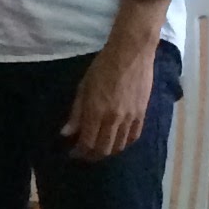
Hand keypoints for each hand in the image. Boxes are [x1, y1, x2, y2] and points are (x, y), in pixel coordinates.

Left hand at [61, 35, 158, 160]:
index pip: (87, 143)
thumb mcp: (83, 87)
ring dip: (108, 151)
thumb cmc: (102, 66)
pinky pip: (134, 136)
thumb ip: (76, 113)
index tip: (73, 153)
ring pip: (119, 146)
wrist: (131, 53)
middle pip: (103, 149)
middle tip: (85, 154)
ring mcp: (130, 118)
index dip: (79, 152)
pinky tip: (117, 142)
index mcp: (96, 112)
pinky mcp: (143, 113)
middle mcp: (113, 119)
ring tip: (99, 149)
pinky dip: (124, 143)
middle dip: (92, 155)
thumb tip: (66, 133)